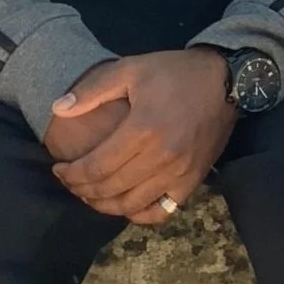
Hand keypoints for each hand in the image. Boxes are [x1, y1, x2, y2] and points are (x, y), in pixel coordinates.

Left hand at [47, 47, 234, 222]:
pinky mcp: (193, 181)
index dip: (72, 174)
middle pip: (110, 189)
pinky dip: (139, 214)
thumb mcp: (130, 68)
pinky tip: (125, 206)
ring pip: (132, 205)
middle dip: (82, 190)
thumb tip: (58, 109)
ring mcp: (179, 173)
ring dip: (105, 206)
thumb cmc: (174, 72)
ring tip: (90, 194)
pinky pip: (162, 212)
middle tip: (70, 182)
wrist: (226, 80)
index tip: (59, 170)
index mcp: (142, 129)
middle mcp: (160, 158)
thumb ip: (91, 90)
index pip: (96, 166)